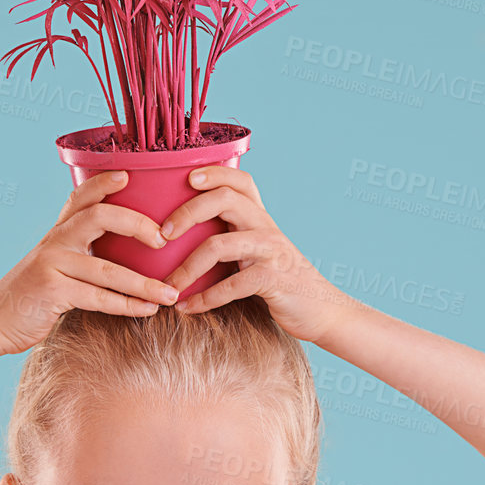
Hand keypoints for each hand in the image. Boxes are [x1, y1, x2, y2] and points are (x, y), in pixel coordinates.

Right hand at [0, 170, 178, 356]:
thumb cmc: (33, 295)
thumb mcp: (53, 264)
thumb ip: (81, 253)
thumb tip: (127, 252)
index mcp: (58, 231)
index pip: (81, 197)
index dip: (103, 182)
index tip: (129, 175)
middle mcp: (54, 242)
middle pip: (99, 217)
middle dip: (137, 225)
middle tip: (164, 240)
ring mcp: (51, 265)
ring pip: (107, 269)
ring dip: (144, 283)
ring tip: (171, 293)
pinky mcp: (52, 292)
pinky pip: (98, 297)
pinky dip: (127, 306)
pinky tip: (148, 309)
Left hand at [161, 166, 346, 343]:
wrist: (322, 312)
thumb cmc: (280, 282)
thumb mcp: (258, 252)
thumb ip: (232, 238)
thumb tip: (181, 236)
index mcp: (260, 217)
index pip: (239, 181)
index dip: (214, 173)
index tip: (186, 179)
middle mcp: (266, 228)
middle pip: (225, 200)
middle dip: (187, 213)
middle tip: (162, 235)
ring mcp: (272, 253)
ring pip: (220, 245)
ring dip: (187, 268)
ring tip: (168, 287)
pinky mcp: (274, 280)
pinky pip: (232, 285)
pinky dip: (205, 298)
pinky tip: (188, 308)